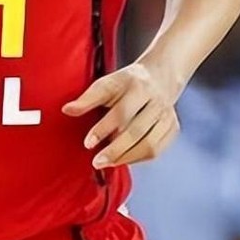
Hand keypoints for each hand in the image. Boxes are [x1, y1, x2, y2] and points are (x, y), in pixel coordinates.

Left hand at [62, 62, 181, 168]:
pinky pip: (156, 150)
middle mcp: (156, 102)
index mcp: (138, 87)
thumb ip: (87, 98)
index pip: (121, 112)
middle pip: (136, 132)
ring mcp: (167, 117)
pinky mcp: (172, 129)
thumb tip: (67, 110)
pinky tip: (123, 159)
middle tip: (96, 161)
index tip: (88, 143)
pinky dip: (138, 158)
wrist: (160, 76)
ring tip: (107, 163)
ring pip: (149, 145)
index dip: (103, 129)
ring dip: (126, 157)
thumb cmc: (127, 82)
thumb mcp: (106, 83)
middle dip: (115, 150)